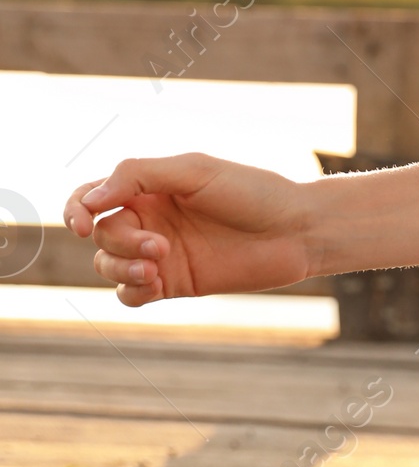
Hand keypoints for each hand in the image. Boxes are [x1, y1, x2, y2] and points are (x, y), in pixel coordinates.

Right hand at [64, 153, 316, 306]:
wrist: (295, 231)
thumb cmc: (252, 192)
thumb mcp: (195, 171)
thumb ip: (139, 176)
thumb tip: (91, 200)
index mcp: (150, 188)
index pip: (92, 197)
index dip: (75, 209)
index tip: (81, 222)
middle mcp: (150, 219)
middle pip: (101, 235)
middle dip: (118, 242)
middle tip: (159, 246)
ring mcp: (160, 254)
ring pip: (108, 266)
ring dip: (120, 268)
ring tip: (155, 267)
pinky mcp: (174, 283)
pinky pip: (130, 294)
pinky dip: (132, 290)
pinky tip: (155, 283)